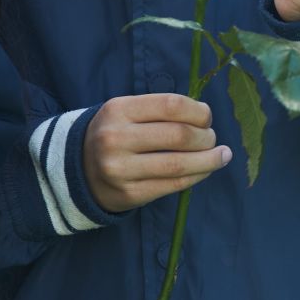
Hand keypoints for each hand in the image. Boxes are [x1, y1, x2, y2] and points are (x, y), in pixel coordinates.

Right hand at [83, 93, 231, 212]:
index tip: (207, 117)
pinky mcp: (129, 194)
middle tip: (212, 138)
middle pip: (180, 135)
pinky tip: (206, 170)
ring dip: (209, 159)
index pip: (171, 105)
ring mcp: (120, 169)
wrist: (77, 170)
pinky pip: (174, 184)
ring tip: (222, 155)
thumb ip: (161, 110)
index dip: (198, 111)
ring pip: (180, 164)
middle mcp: (116, 138)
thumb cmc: (116, 135)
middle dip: (206, 137)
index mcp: (118, 110)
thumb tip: (206, 116)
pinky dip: (197, 176)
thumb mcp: (127, 112)